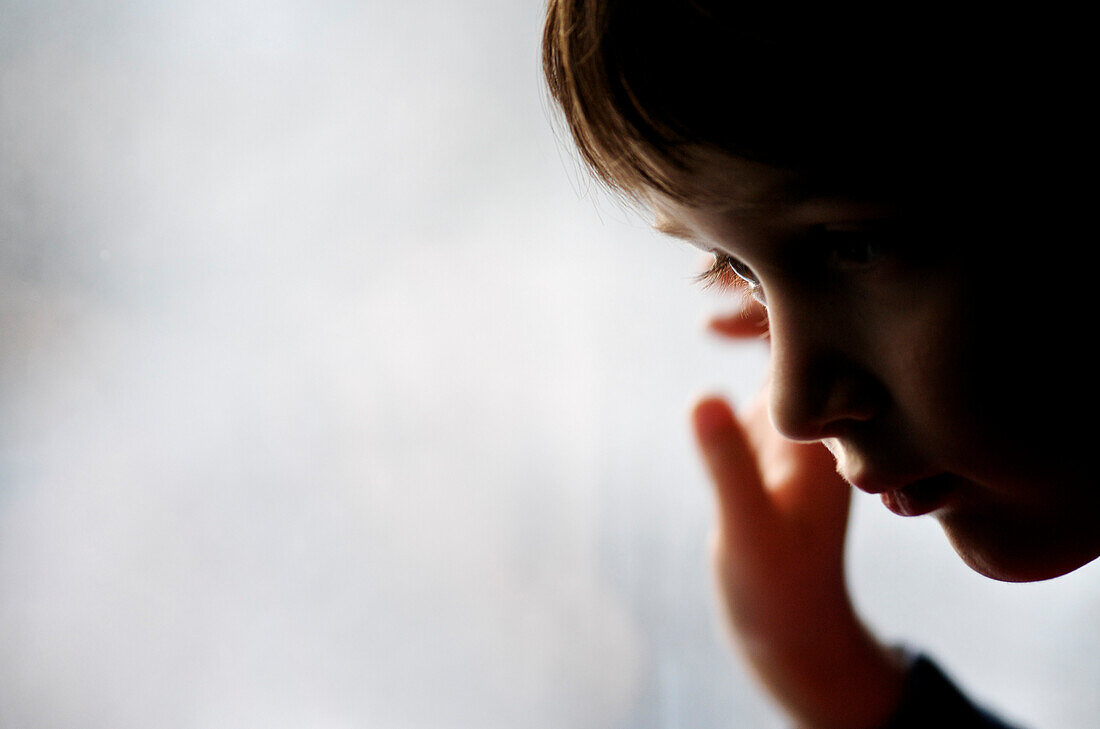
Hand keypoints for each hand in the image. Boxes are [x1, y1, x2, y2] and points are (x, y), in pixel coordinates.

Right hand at [693, 300, 906, 728]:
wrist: (793, 629)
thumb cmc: (778, 589)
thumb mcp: (748, 529)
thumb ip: (729, 464)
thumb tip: (703, 396)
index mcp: (833, 426)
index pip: (818, 332)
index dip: (774, 291)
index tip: (720, 280)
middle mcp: (828, 413)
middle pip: (808, 320)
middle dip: (760, 282)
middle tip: (703, 264)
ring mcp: (804, 419)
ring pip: (791, 338)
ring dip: (752, 302)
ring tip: (705, 277)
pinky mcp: (780, 432)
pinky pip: (770, 365)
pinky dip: (742, 335)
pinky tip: (711, 328)